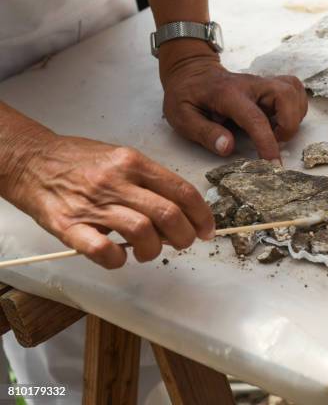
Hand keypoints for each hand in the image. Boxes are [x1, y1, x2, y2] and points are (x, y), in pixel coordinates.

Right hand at [5, 132, 214, 268]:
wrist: (30, 161)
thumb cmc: (79, 161)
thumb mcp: (121, 157)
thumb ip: (150, 181)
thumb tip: (182, 210)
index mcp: (133, 162)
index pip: (182, 191)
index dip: (202, 216)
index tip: (207, 230)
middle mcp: (116, 181)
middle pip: (168, 215)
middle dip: (184, 237)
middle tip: (182, 243)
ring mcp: (93, 204)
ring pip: (142, 233)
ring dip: (154, 250)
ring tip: (148, 251)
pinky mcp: (70, 227)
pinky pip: (104, 251)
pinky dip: (119, 260)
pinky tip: (119, 256)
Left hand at [158, 40, 307, 161]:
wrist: (191, 71)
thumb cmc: (186, 96)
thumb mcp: (182, 117)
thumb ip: (205, 132)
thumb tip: (228, 147)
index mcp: (228, 94)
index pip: (255, 118)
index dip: (267, 143)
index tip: (273, 165)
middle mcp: (251, 85)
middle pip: (286, 95)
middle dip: (289, 124)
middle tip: (275, 141)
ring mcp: (262, 83)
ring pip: (294, 92)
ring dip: (293, 116)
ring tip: (277, 132)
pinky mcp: (269, 85)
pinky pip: (294, 90)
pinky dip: (295, 108)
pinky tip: (281, 121)